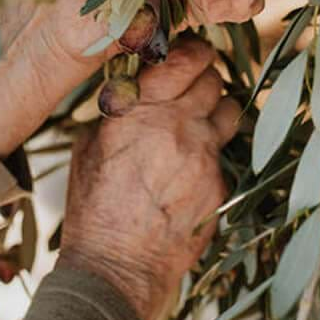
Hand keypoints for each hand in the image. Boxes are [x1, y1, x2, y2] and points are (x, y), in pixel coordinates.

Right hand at [57, 36, 239, 319]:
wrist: (116, 266)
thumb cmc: (93, 207)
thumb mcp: (89, 148)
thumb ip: (118, 112)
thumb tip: (133, 90)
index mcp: (138, 111)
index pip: (184, 60)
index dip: (192, 53)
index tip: (190, 55)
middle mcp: (176, 126)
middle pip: (214, 79)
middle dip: (205, 79)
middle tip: (194, 87)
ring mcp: (204, 156)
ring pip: (231, 111)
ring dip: (217, 111)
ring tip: (199, 124)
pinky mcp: (220, 184)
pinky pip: (225, 153)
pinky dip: (212, 153)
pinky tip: (192, 169)